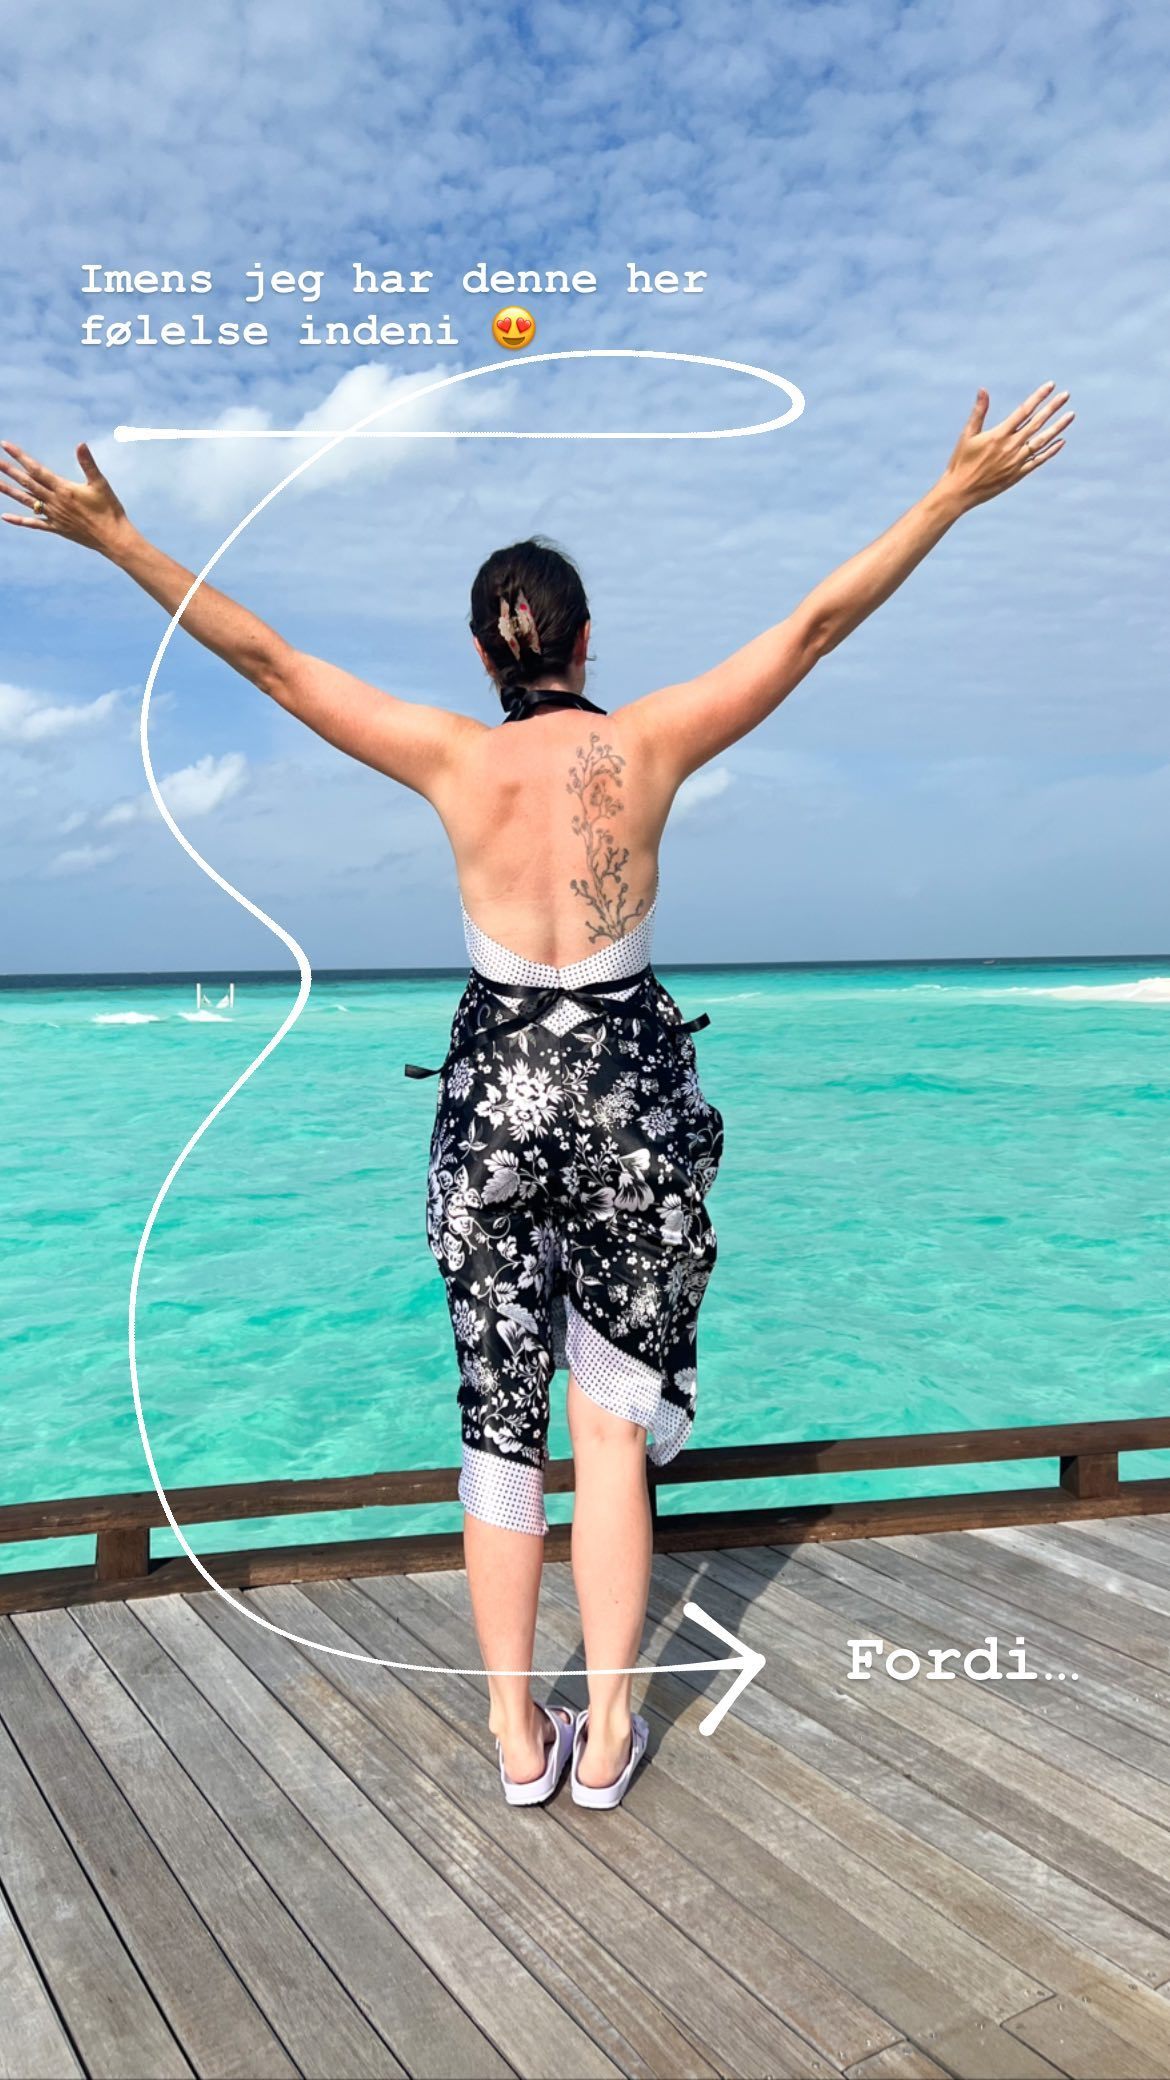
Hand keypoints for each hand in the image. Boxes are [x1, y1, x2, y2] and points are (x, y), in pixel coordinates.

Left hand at [0, 439, 131, 552]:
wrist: (113, 538)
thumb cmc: (109, 509)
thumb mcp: (100, 483)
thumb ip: (88, 463)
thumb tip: (80, 444)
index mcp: (63, 489)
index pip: (36, 469)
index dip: (20, 457)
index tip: (6, 446)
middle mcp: (55, 502)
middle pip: (27, 483)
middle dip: (9, 471)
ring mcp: (54, 516)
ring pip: (26, 501)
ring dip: (9, 491)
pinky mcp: (56, 528)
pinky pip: (33, 524)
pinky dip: (19, 520)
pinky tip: (4, 517)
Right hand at [938, 382, 1073, 514]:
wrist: (960, 491)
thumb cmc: (960, 462)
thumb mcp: (967, 435)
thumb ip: (979, 412)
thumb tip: (983, 390)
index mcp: (998, 434)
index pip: (1023, 411)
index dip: (1038, 397)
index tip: (1050, 386)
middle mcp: (1010, 447)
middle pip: (1037, 423)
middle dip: (1052, 407)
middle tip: (1066, 395)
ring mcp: (1016, 461)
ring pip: (1042, 441)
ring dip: (1057, 427)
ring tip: (1071, 415)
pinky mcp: (1017, 474)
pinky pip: (1038, 460)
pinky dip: (1050, 451)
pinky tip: (1061, 442)